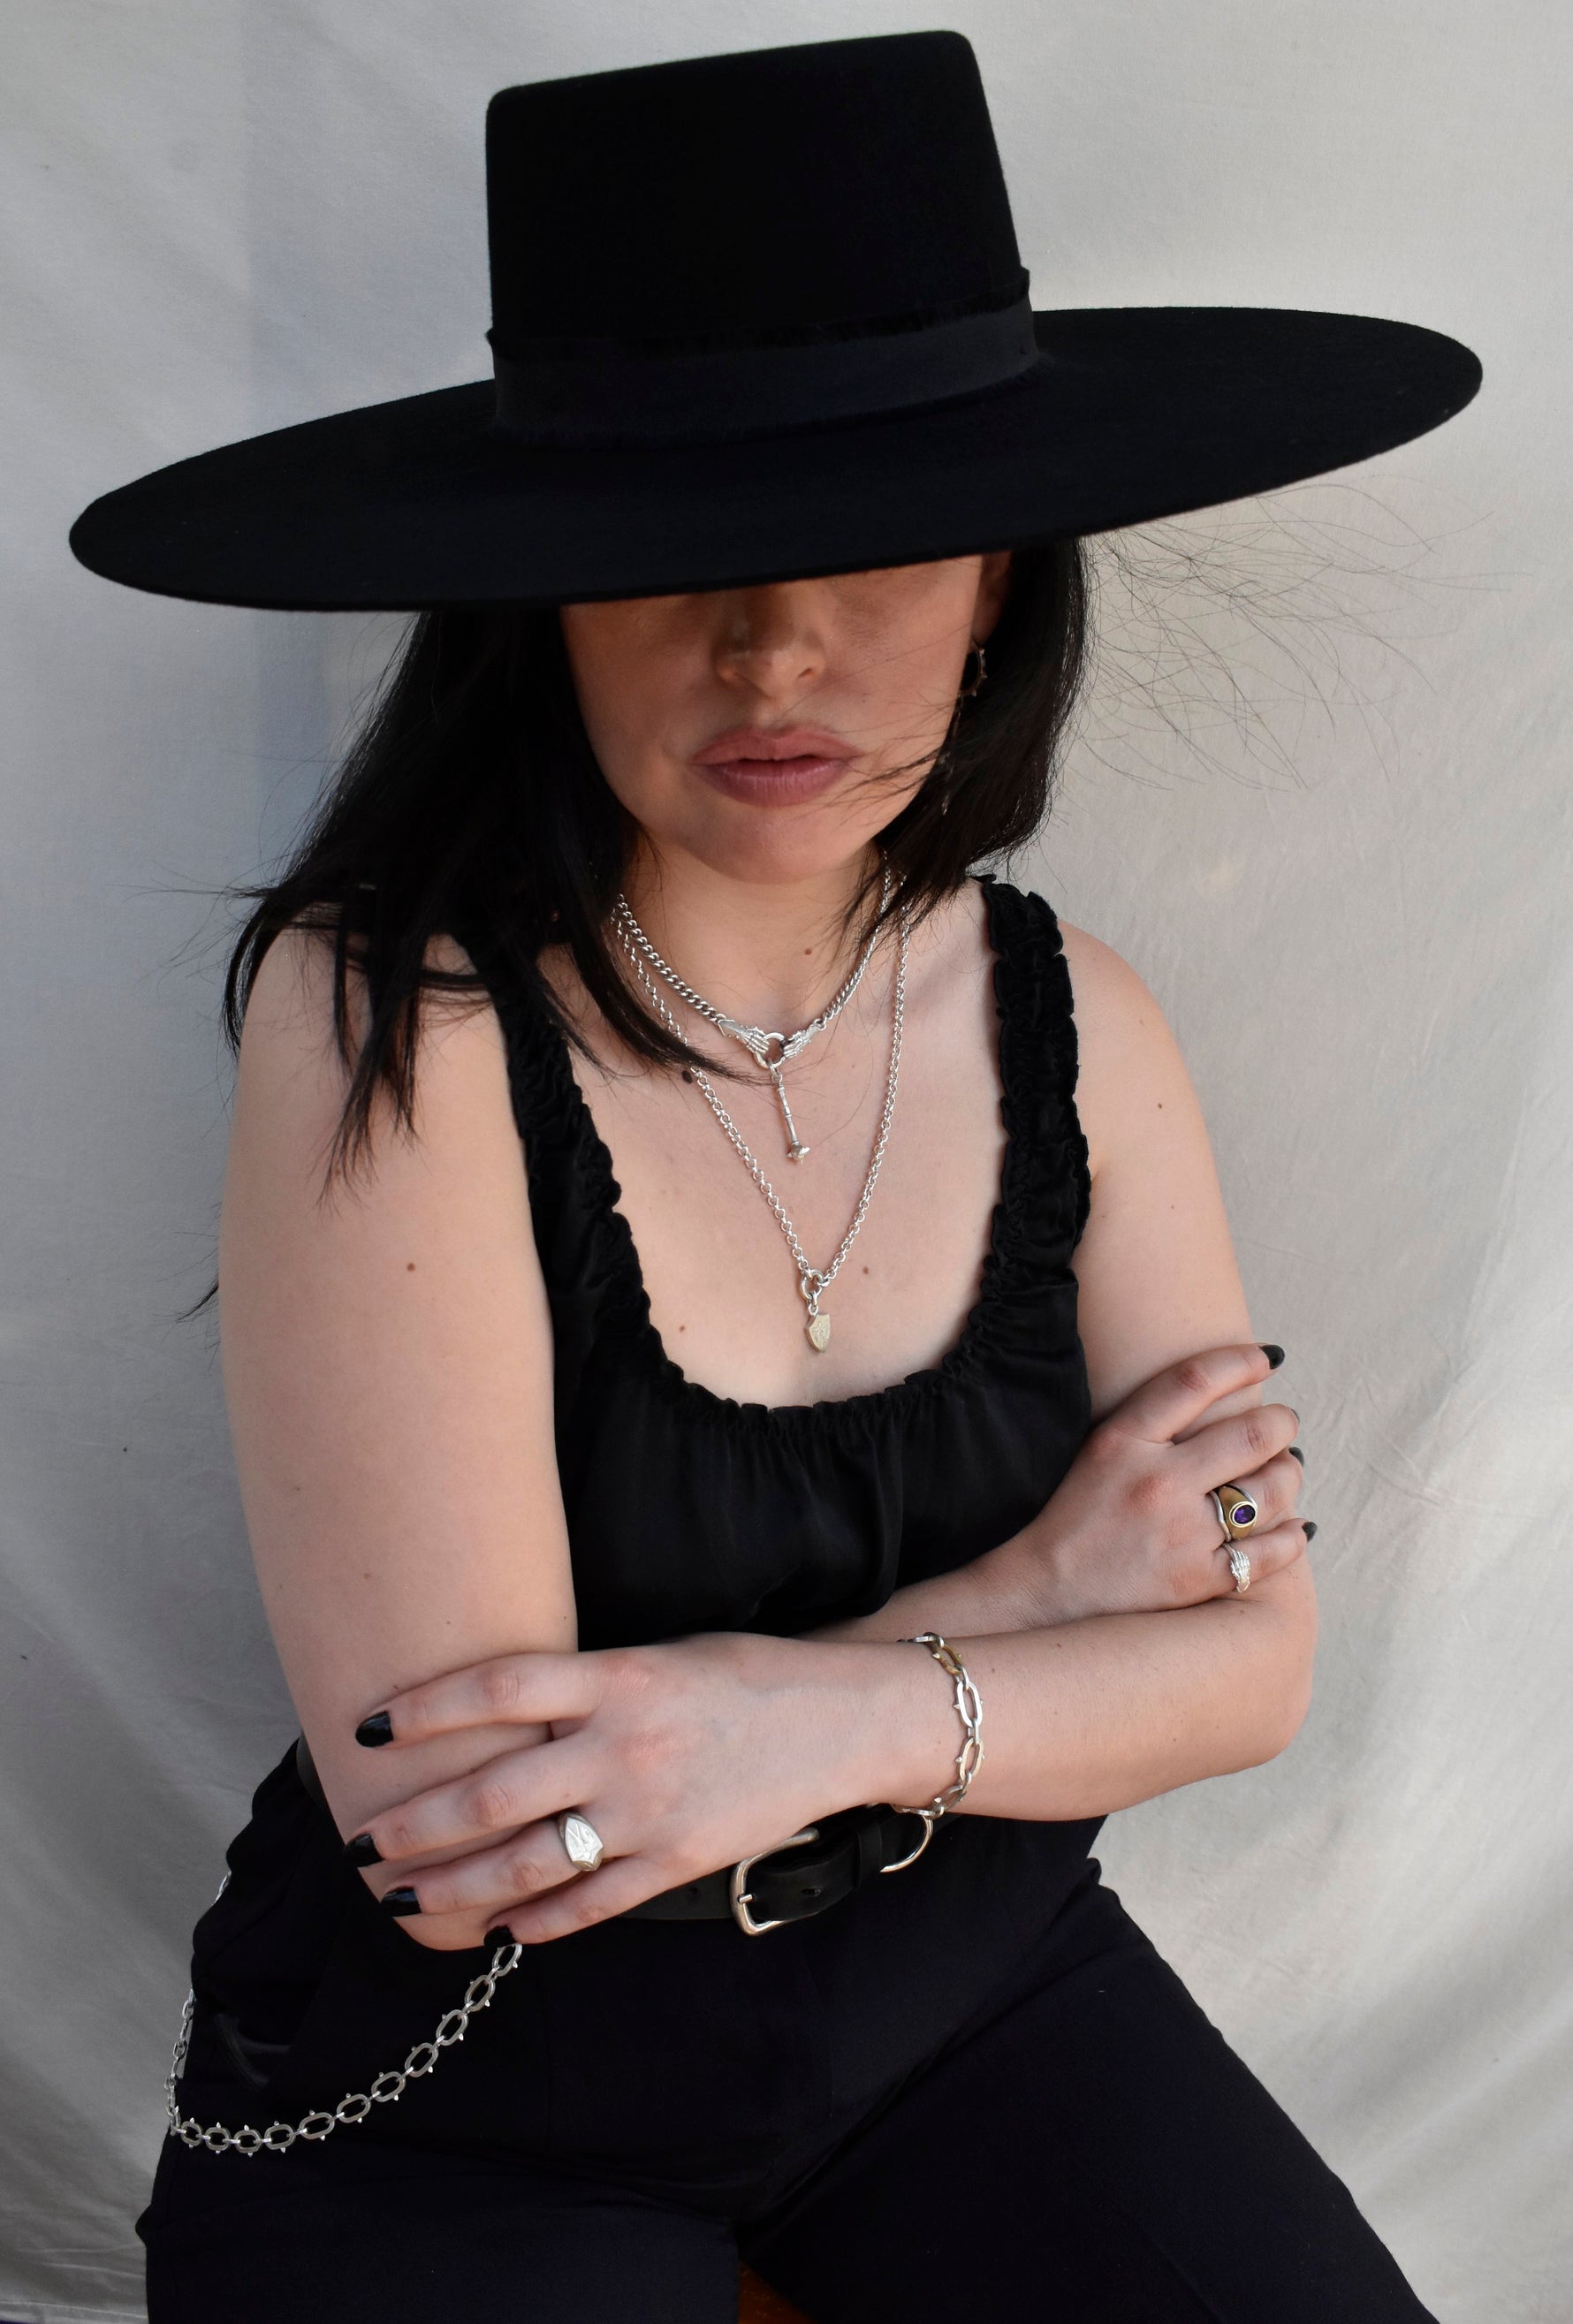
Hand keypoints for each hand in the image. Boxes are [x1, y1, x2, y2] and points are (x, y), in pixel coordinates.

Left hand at [345, 1631, 945, 1949]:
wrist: (844, 1721)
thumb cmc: (746, 1674)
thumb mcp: (662, 1653)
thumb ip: (586, 1683)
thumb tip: (497, 1708)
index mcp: (619, 1677)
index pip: (499, 1688)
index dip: (426, 1708)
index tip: (368, 1727)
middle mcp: (625, 1746)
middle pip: (493, 1791)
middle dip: (415, 1822)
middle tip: (360, 1840)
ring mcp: (651, 1812)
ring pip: (529, 1861)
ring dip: (454, 1884)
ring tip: (401, 1895)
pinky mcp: (678, 1863)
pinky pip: (591, 1903)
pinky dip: (537, 1921)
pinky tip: (496, 1928)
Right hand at [1004, 1343, 1306, 1624]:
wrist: (1045, 1594)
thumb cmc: (1076, 1514)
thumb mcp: (1100, 1449)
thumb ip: (1153, 1419)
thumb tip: (1232, 1396)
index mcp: (1123, 1442)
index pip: (1195, 1380)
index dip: (1242, 1360)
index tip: (1267, 1357)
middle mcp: (1157, 1483)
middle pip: (1251, 1434)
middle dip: (1281, 1421)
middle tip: (1283, 1422)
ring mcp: (1182, 1535)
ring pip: (1271, 1490)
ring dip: (1289, 1473)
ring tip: (1287, 1468)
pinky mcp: (1197, 1581)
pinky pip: (1271, 1553)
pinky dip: (1294, 1536)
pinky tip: (1297, 1526)